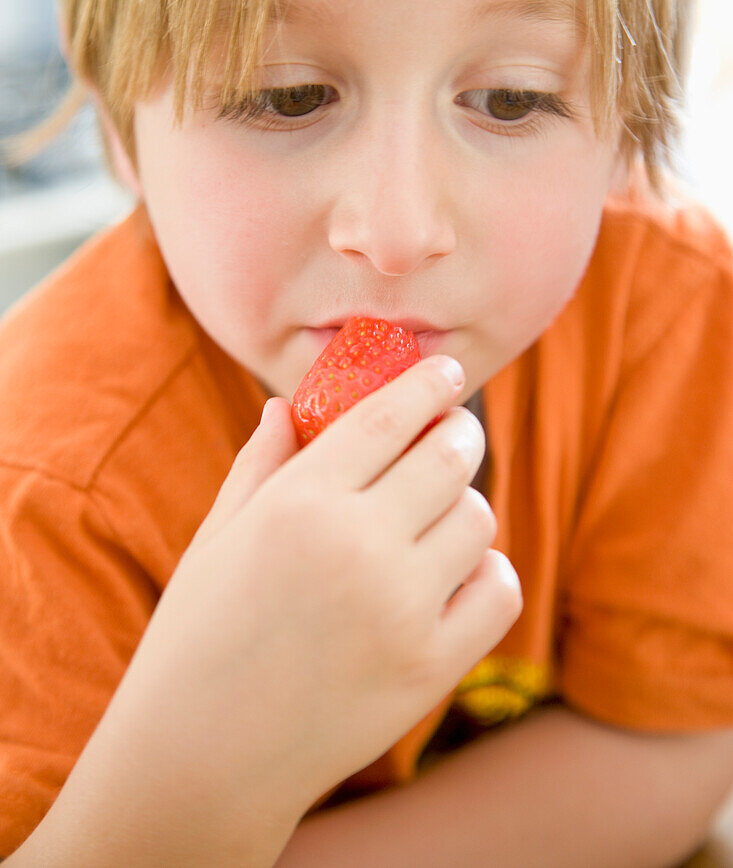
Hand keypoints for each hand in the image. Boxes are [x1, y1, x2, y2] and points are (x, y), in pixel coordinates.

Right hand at [72, 356, 521, 854]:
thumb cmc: (199, 634)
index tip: (447, 368)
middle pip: (451, 457)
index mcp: (299, 503)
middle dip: (458, 433)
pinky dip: (485, 572)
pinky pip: (499, 589)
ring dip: (464, 506)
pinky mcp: (432, 667)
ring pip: (480, 519)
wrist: (201, 758)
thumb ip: (261, 462)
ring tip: (434, 517)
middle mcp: (358, 546)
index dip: (427, 382)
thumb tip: (287, 404)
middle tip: (451, 434)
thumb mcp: (218, 535)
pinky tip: (450, 575)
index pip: (389, 416)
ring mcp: (402, 609)